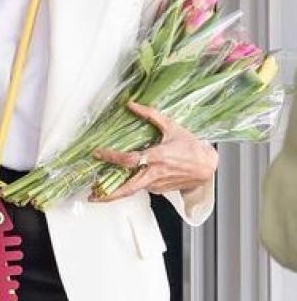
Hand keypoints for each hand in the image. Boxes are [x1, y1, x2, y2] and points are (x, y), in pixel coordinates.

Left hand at [91, 101, 218, 202]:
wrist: (207, 167)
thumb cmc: (191, 146)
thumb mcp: (171, 126)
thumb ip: (150, 114)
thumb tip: (131, 104)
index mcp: (157, 157)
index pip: (130, 160)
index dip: (112, 157)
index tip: (98, 153)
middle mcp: (155, 173)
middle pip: (128, 188)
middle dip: (109, 194)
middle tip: (92, 196)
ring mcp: (157, 184)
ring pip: (133, 190)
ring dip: (115, 192)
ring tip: (98, 190)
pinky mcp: (159, 189)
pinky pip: (141, 187)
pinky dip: (129, 185)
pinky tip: (120, 181)